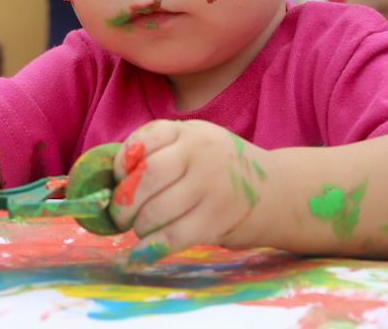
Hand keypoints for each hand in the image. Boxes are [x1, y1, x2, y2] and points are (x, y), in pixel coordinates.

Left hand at [108, 120, 272, 265]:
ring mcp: (211, 186)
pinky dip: (149, 249)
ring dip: (138, 227)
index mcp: (188, 131)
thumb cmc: (221, 169)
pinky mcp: (217, 219)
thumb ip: (159, 153)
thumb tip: (108, 182)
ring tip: (140, 229)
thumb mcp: (194, 145)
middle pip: (145, 178)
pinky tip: (138, 255)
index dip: (120, 165)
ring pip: (156, 210)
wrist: (278, 191)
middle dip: (123, 202)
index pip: (141, 143)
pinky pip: (173, 236)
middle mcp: (199, 153)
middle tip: (120, 216)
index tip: (117, 181)